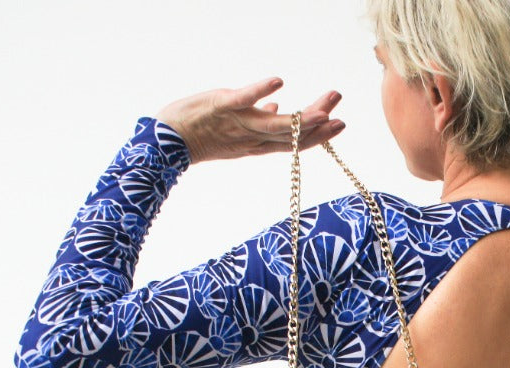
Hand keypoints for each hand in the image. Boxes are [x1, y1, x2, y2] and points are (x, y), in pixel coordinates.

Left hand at [154, 77, 343, 163]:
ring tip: (326, 108)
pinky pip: (245, 98)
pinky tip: (279, 82)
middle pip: (291, 135)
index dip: (317, 137)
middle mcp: (251, 137)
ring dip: (303, 116)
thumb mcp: (234, 131)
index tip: (338, 125)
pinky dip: (261, 91)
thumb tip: (278, 107)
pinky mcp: (223, 106)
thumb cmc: (201, 133)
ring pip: (276, 124)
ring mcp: (239, 122)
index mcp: (256, 143)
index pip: (293, 142)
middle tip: (342, 116)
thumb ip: (258, 120)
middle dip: (319, 127)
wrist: (167, 141)